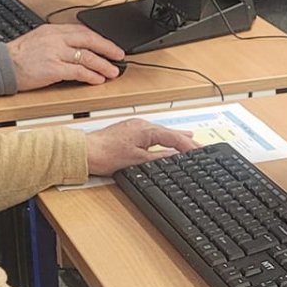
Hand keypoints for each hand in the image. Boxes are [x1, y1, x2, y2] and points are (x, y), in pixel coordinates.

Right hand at [6, 23, 125, 90]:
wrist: (2, 65)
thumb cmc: (17, 56)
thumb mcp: (38, 40)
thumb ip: (56, 41)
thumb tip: (75, 47)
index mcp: (53, 30)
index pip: (83, 31)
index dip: (100, 38)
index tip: (110, 45)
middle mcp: (56, 39)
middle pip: (89, 40)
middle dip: (108, 48)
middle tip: (120, 55)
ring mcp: (55, 53)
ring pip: (87, 57)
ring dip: (103, 65)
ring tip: (113, 71)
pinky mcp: (53, 69)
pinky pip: (78, 71)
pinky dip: (91, 76)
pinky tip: (98, 80)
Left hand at [83, 119, 198, 177]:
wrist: (85, 152)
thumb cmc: (105, 155)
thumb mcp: (137, 161)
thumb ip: (158, 158)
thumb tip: (173, 156)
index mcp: (146, 130)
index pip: (174, 137)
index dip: (189, 145)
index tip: (200, 150)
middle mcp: (141, 125)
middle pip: (170, 132)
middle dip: (186, 140)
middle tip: (201, 147)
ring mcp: (135, 127)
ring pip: (161, 132)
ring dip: (176, 137)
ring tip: (190, 139)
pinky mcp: (129, 131)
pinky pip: (152, 133)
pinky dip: (163, 137)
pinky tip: (165, 139)